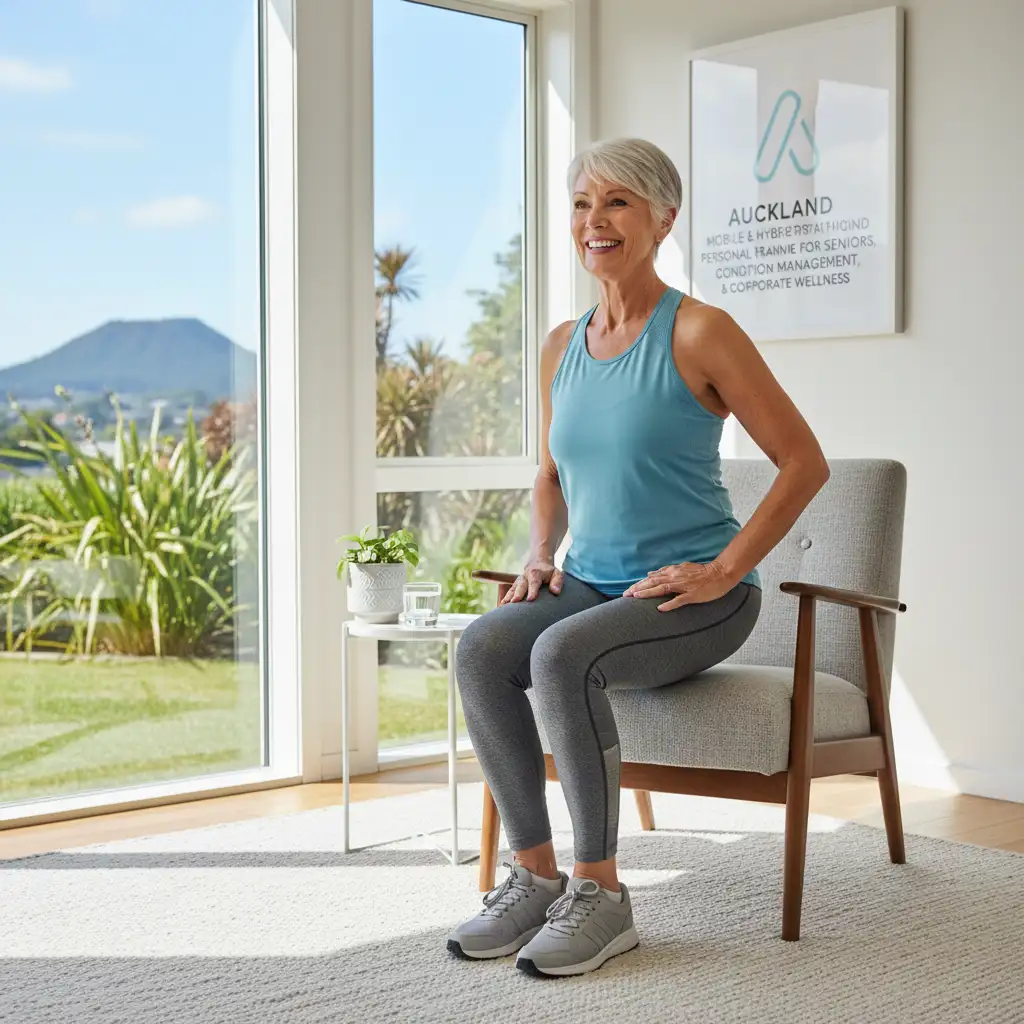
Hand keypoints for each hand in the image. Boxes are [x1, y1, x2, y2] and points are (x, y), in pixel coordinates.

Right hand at [500, 557, 563, 604]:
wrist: (538, 564)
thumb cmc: (549, 573)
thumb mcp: (557, 574)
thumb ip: (557, 582)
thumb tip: (555, 592)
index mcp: (536, 573)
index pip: (534, 582)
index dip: (532, 590)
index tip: (530, 599)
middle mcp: (525, 577)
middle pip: (520, 586)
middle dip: (517, 594)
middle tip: (514, 602)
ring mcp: (519, 581)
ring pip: (512, 589)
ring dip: (508, 597)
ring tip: (503, 606)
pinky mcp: (515, 586)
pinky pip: (509, 592)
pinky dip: (504, 598)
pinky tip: (501, 606)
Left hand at [622, 560, 736, 610]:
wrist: (720, 573)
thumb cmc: (702, 572)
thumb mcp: (681, 568)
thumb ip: (665, 571)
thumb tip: (650, 573)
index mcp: (672, 572)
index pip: (651, 578)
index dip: (639, 584)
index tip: (628, 591)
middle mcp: (675, 577)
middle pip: (653, 582)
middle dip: (638, 588)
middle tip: (625, 595)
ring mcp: (683, 586)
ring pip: (662, 589)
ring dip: (648, 593)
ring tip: (636, 597)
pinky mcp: (692, 595)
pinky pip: (679, 600)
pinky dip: (669, 604)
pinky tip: (660, 609)